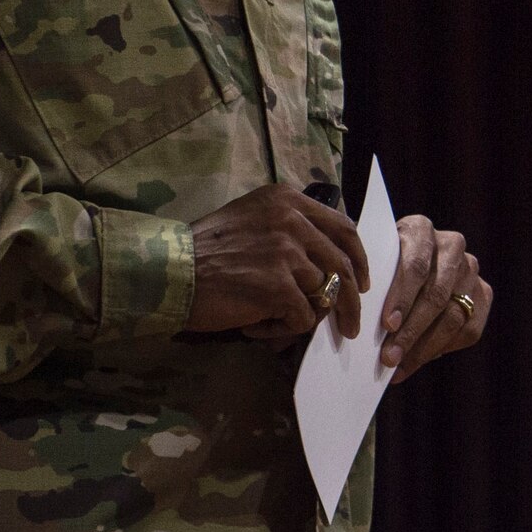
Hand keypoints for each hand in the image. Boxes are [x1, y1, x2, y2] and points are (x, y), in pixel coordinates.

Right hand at [185, 185, 368, 339]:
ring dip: (300, 317)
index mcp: (287, 200)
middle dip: (350, 302)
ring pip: (322, 296)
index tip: (361, 281)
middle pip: (343, 266)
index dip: (357, 259)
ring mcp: (287, 253)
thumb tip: (323, 259)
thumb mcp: (251, 218)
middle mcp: (292, 220)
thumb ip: (289, 227)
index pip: (343, 228)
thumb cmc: (205, 250)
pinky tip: (256, 327)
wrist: (170, 270)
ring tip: (269, 322)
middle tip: (350, 325)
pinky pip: (302, 318)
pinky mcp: (279, 286)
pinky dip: (282, 330)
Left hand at [379, 215, 490, 382]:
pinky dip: (443, 349)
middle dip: (411, 330)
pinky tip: (417, 359)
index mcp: (420, 229)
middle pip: (436, 294)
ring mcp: (471, 268)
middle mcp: (452, 245)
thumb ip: (372, 282)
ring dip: (424, 346)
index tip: (387, 325)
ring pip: (454, 315)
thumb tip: (360, 320)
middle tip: (390, 357)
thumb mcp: (373, 263)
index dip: (402, 297)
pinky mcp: (484, 292)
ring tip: (399, 365)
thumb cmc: (382, 264)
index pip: (416, 265)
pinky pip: (470, 329)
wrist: (407, 260)